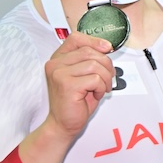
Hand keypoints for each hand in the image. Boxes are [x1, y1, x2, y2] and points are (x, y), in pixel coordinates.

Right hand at [21, 32, 114, 162]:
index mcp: (58, 58)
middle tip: (107, 79)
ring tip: (100, 89)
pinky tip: (95, 95)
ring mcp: (59, 73)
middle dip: (106, 65)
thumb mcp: (83, 75)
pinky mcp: (66, 85)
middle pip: (90, 51)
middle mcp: (55, 64)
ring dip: (105, 78)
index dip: (94, 41)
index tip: (107, 48)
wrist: (64, 124)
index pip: (76, 38)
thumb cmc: (75, 101)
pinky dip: (101, 88)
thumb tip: (107, 47)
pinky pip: (95, 78)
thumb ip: (90, 59)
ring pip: (95, 65)